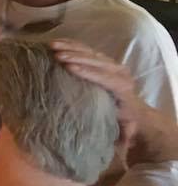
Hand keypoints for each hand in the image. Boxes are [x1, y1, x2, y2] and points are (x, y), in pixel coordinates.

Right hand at [50, 39, 141, 155]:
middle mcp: (121, 74)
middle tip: (57, 56)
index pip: (108, 79)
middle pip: (99, 61)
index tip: (70, 68)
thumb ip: (122, 135)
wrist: (133, 110)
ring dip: (72, 48)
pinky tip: (57, 42)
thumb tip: (116, 143)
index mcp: (124, 91)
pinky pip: (87, 48)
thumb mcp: (124, 131)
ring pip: (92, 52)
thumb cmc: (123, 122)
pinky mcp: (103, 60)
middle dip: (77, 57)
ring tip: (52, 46)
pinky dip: (72, 44)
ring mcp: (112, 64)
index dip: (90, 72)